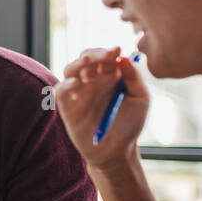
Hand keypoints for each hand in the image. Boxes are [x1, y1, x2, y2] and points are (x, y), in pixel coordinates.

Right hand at [54, 46, 148, 170]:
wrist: (117, 151)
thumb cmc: (130, 124)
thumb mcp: (141, 99)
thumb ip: (134, 78)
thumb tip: (125, 57)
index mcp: (109, 76)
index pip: (105, 56)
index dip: (109, 51)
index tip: (118, 49)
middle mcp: (92, 81)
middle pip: (86, 59)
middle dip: (95, 53)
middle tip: (107, 54)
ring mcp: (79, 93)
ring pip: (70, 69)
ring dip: (77, 62)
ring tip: (87, 60)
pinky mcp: (68, 108)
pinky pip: (60, 92)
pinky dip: (65, 85)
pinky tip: (75, 83)